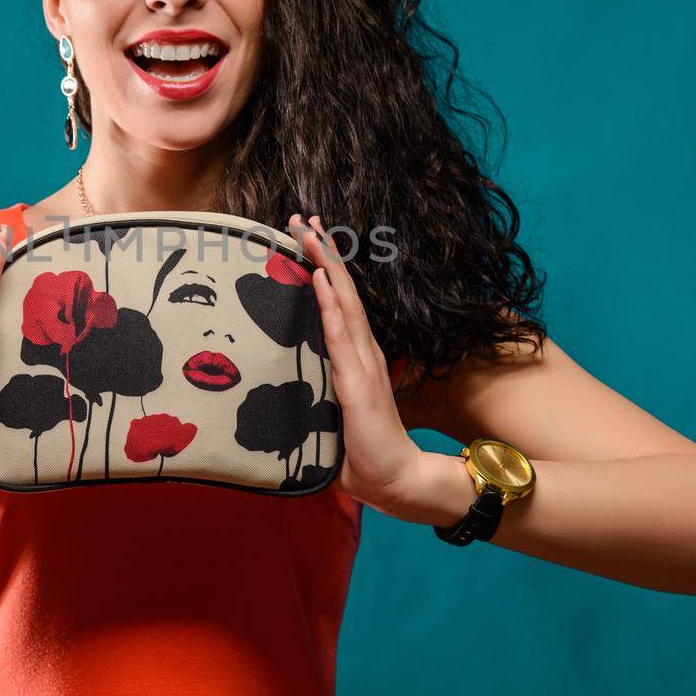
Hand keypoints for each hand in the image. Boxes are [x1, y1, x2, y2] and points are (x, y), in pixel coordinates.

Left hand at [287, 213, 464, 522]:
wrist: (393, 480)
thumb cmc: (363, 451)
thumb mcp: (338, 411)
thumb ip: (326, 393)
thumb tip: (302, 384)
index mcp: (359, 356)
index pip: (340, 303)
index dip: (326, 268)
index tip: (310, 237)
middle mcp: (363, 351)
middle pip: (340, 291)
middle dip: (323, 252)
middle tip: (303, 216)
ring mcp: (361, 362)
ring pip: (340, 301)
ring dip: (323, 264)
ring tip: (307, 231)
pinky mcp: (356, 381)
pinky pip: (339, 334)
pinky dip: (329, 302)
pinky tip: (317, 277)